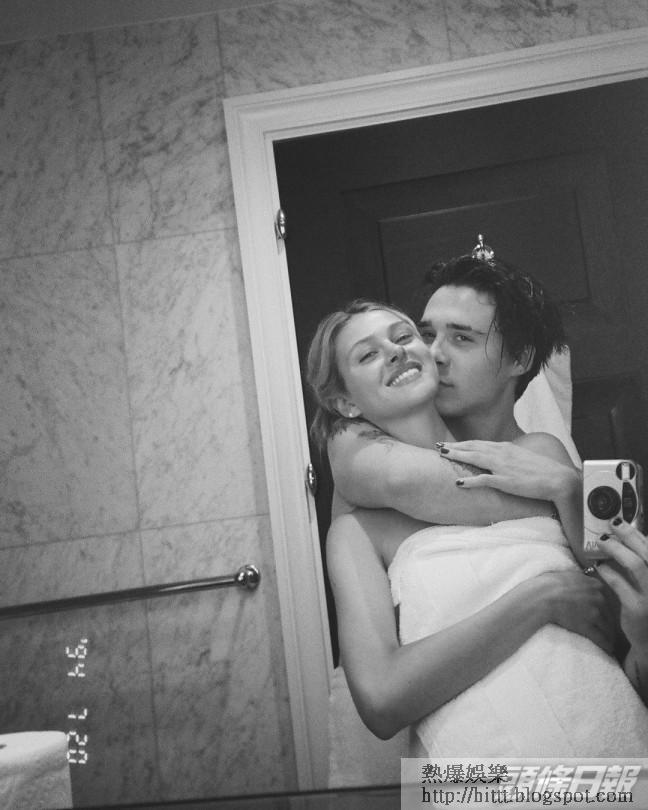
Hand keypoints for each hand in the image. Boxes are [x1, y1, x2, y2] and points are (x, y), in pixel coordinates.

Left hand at [437, 439, 576, 501]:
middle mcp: (501, 454)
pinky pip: (484, 480)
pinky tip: (458, 482)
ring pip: (474, 458)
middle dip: (455, 447)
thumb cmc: (541, 471)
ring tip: (443, 455)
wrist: (559, 480)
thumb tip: (497, 459)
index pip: (479, 444)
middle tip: (438, 446)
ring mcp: (503, 467)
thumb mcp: (521, 459)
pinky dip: (470, 480)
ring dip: (457, 456)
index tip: (449, 444)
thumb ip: (507, 457)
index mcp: (505, 448)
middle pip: (472, 448)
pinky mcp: (506, 481)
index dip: (462, 444)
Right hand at [534, 569, 614, 655]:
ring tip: (611, 642)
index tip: (606, 616)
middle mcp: (599, 598)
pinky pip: (601, 638)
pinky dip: (605, 644)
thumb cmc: (550, 584)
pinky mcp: (588, 626)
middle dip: (610, 623)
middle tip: (610, 631)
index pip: (608, 600)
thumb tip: (581, 583)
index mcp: (595, 585)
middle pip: (610, 614)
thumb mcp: (569, 576)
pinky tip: (608, 649)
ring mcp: (594, 613)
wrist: (542, 596)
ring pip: (608, 627)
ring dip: (610, 636)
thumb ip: (581, 580)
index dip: (607, 609)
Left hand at [596, 519, 647, 655]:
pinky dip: (607, 571)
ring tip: (602, 542)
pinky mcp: (637, 608)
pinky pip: (619, 583)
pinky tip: (599, 566)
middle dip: (628, 534)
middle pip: (647, 552)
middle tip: (611, 523)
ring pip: (635, 564)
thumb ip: (643, 563)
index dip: (639, 533)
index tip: (623, 521)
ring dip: (616, 549)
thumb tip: (629, 537)